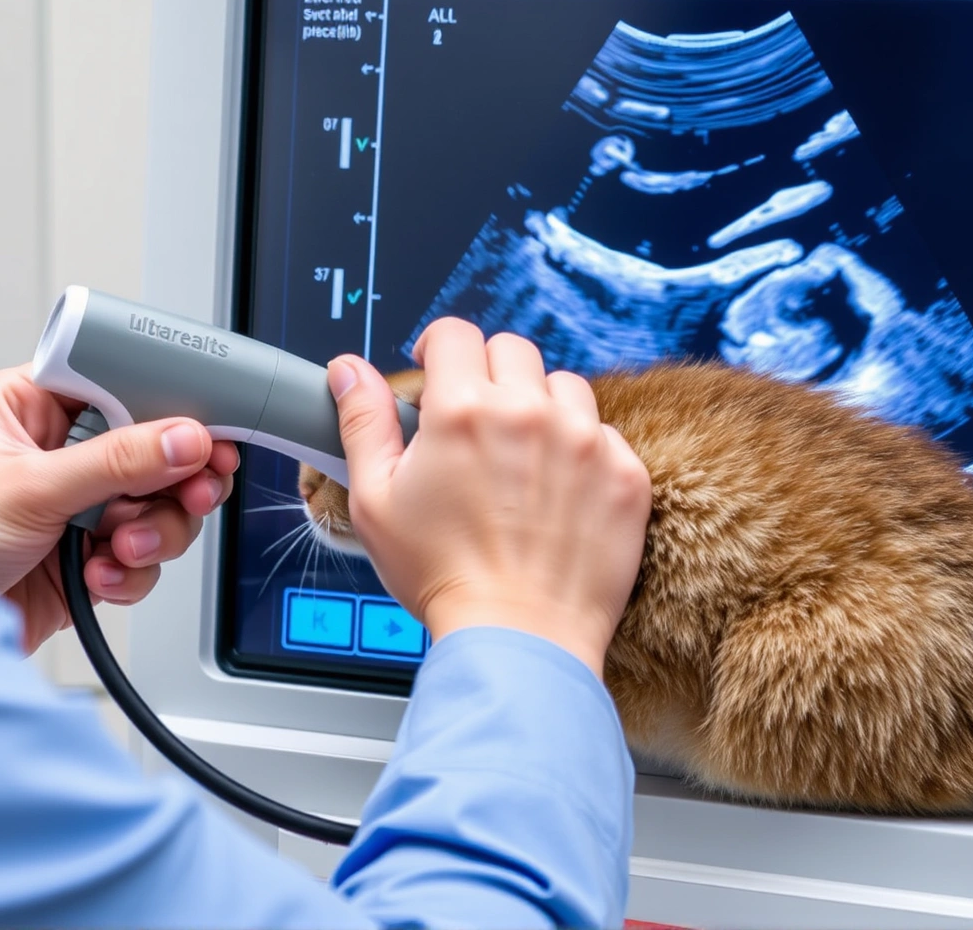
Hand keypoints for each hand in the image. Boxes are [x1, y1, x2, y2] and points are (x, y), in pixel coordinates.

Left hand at [0, 366, 238, 652]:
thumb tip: (183, 437)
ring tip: (121, 546)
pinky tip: (99, 574)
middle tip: (190, 493)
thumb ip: (116, 461)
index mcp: (33, 407)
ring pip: (161, 504)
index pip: (121, 385)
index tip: (206, 428)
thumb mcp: (30, 488)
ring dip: (153, 530)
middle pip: (156, 448)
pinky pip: (146, 553)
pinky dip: (132, 569)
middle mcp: (61, 451)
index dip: (168, 406)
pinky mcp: (93, 554)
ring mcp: (81, 504)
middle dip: (174, 479)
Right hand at [327, 320, 650, 673]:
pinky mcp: (624, 474)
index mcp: (462, 410)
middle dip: (488, 375)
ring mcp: (585, 440)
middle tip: (476, 424)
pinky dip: (582, 451)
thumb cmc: (442, 577)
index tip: (438, 370)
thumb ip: (363, 422)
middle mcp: (529, 412)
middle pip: (511, 350)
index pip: (455, 334)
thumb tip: (348, 371)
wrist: (519, 637)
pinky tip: (557, 492)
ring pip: (563, 385)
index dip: (439, 349)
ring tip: (521, 458)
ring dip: (541, 406)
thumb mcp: (375, 500)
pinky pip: (604, 434)